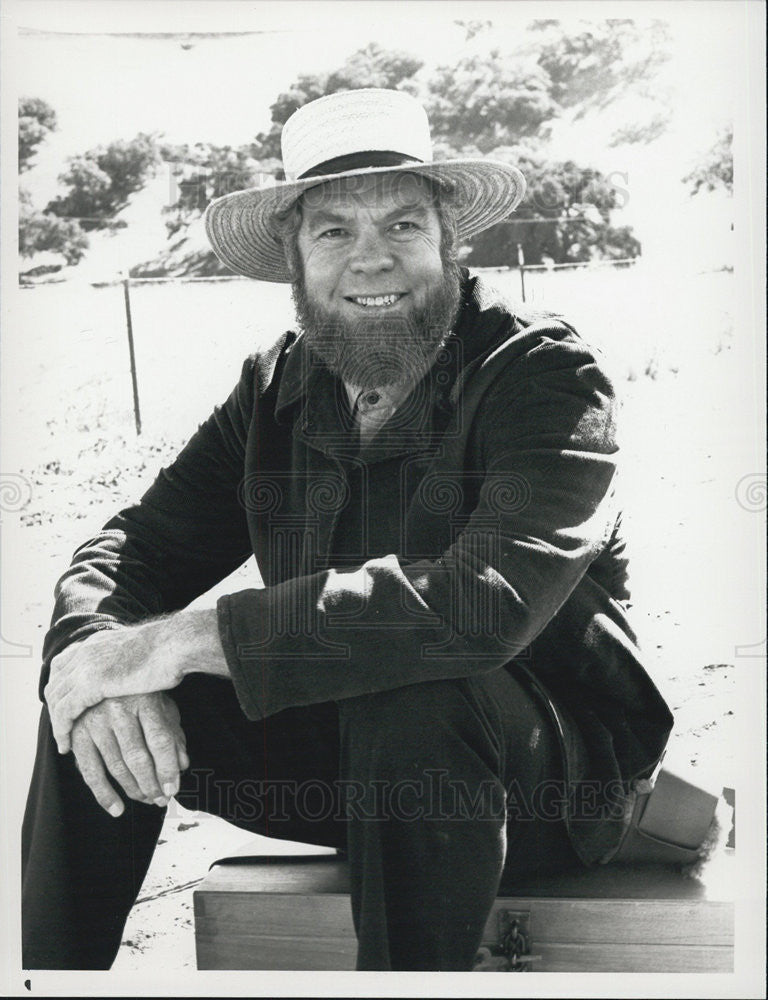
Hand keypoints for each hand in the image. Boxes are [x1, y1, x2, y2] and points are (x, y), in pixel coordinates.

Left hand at [44, 610, 223, 753]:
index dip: (61, 687)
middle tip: (61, 729)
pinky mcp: (91, 683)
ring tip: (64, 744)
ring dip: (58, 724)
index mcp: (95, 642)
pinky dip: (62, 730)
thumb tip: (127, 672)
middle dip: (55, 708)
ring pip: (57, 700)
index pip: (62, 664)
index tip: (65, 706)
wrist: (174, 644)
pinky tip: (67, 745)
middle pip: (55, 683)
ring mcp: (85, 666)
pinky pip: (65, 712)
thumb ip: (123, 661)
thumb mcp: (137, 650)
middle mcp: (85, 651)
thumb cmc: (168, 649)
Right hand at [70, 692, 188, 816]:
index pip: (160, 740)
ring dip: (134, 790)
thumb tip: (183, 765)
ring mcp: (94, 721)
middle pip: (138, 757)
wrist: (97, 673)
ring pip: (116, 767)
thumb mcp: (161, 706)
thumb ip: (173, 733)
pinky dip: (104, 794)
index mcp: (144, 698)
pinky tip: (117, 809)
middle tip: (162, 800)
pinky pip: (90, 772)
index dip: (168, 768)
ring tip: (148, 801)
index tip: (174, 789)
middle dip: (152, 784)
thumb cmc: (138, 694)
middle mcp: (117, 709)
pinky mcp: (76, 734)